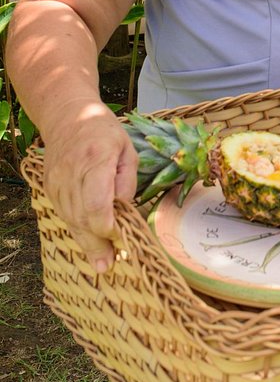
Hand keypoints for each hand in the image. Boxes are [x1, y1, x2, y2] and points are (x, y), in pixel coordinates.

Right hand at [41, 104, 137, 274]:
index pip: (96, 203)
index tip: (120, 236)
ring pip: (71, 220)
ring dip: (86, 242)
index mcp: (95, 159)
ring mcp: (57, 182)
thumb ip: (127, 179)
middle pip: (82, 217)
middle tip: (109, 265)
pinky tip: (89, 241)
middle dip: (97, 243)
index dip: (107, 225)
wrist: (66, 117)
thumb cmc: (103, 130)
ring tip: (101, 262)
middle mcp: (72, 173)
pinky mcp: (50, 188)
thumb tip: (125, 208)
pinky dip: (77, 228)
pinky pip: (64, 214)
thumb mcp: (127, 148)